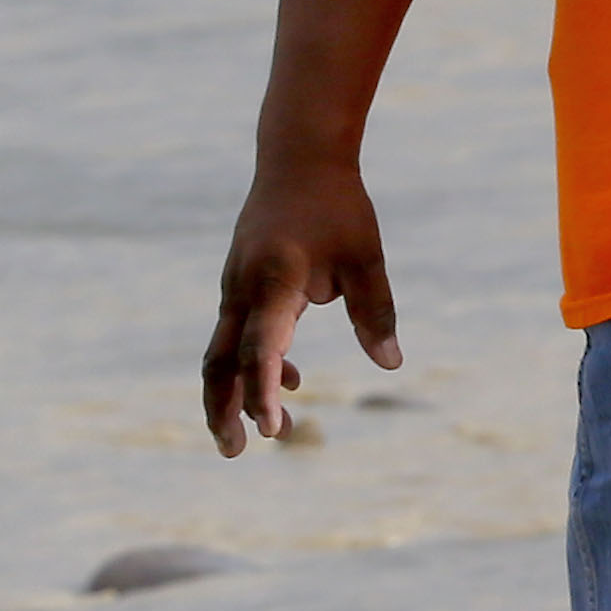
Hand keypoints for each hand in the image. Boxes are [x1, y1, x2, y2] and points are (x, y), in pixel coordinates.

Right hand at [202, 157, 399, 454]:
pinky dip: (254, 361)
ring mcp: (235, 287)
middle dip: (224, 409)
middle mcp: (243, 290)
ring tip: (262, 432)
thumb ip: (375, 310)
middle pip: (218, 363)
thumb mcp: (365, 256)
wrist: (300, 157)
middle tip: (237, 452)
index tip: (271, 428)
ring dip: (234, 392)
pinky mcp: (240, 284)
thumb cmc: (338, 206)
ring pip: (220, 352)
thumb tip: (392, 364)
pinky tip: (291, 378)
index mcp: (273, 282)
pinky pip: (237, 333)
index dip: (262, 391)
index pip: (258, 350)